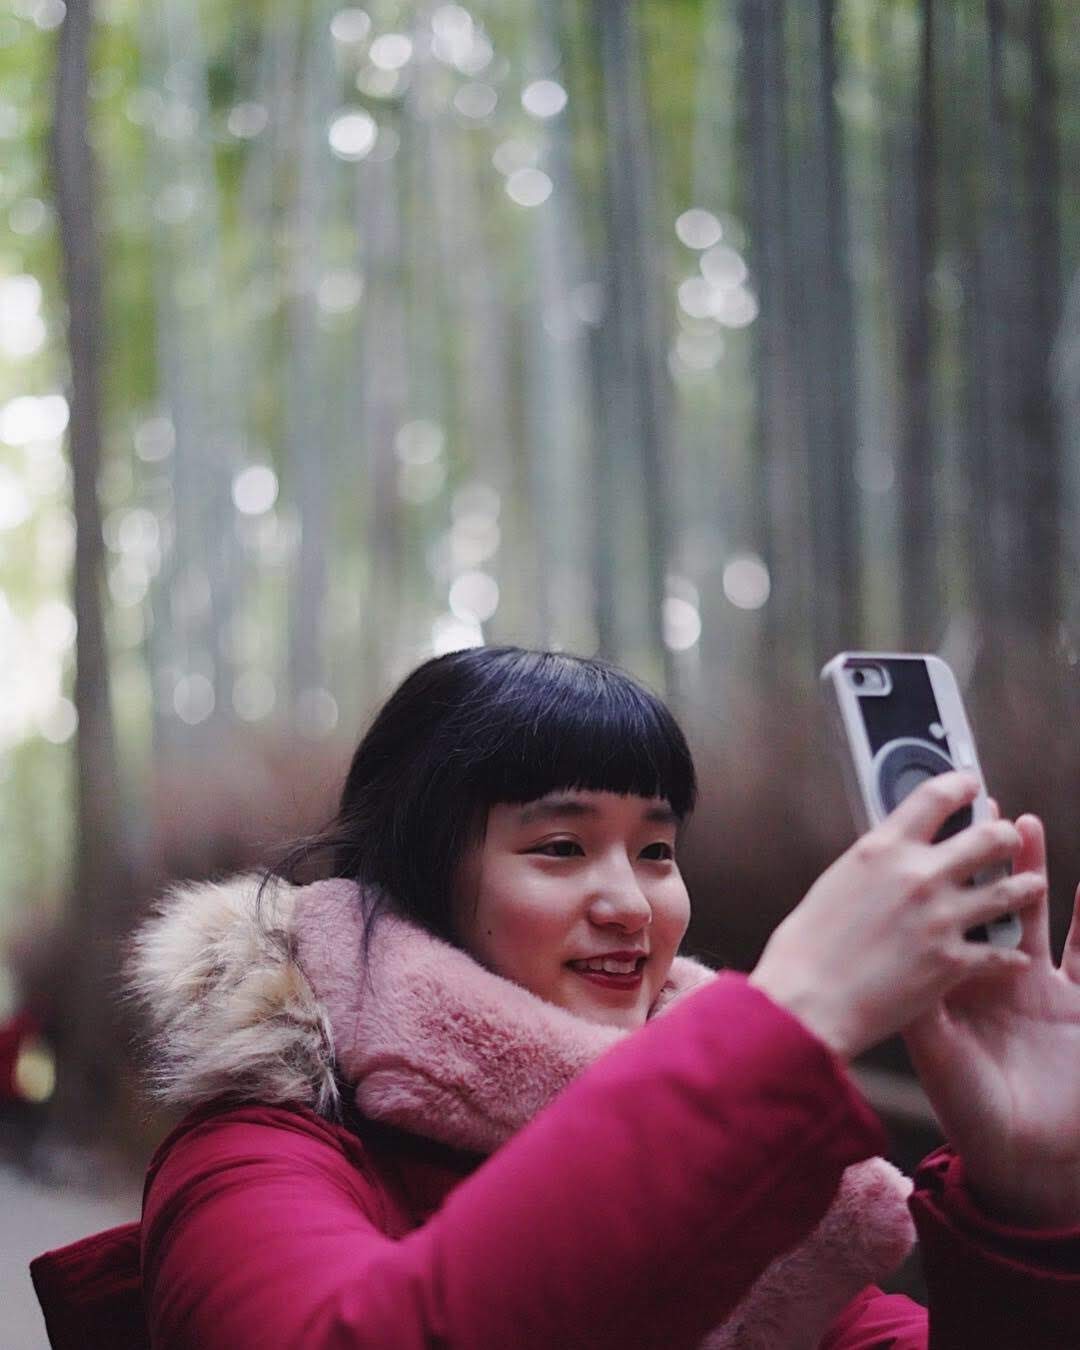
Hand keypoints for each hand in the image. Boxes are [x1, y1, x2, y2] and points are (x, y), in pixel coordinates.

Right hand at [750, 773, 1042, 1059]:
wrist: (808, 1001)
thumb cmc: (806, 948)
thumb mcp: (836, 882)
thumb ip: (874, 865)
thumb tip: (892, 858)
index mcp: (882, 849)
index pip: (935, 797)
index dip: (960, 784)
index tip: (971, 785)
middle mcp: (918, 875)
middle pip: (988, 836)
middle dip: (1005, 835)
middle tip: (1008, 838)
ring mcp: (940, 917)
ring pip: (1008, 890)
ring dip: (1024, 886)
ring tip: (1030, 886)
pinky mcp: (952, 961)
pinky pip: (1000, 951)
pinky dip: (1008, 954)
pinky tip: (1011, 955)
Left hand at [904, 813, 1079, 1226]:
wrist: (1027, 1160)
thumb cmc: (973, 1115)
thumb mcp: (941, 1058)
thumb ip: (920, 1013)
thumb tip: (889, 969)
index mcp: (951, 983)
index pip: (941, 914)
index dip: (939, 873)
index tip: (932, 829)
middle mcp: (990, 977)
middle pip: (987, 900)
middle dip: (986, 856)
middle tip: (983, 806)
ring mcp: (1037, 988)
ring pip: (1034, 913)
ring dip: (1031, 869)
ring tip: (1026, 822)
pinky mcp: (1077, 1002)